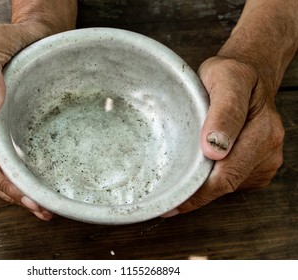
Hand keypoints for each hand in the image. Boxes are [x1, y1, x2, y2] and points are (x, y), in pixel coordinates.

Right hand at [0, 0, 76, 220]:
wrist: (34, 39)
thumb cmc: (16, 40)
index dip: (4, 172)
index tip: (28, 191)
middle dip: (13, 190)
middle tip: (40, 208)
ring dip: (14, 192)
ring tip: (40, 208)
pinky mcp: (2, 131)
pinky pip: (1, 162)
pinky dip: (14, 181)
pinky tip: (31, 191)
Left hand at [163, 56, 284, 216]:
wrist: (249, 74)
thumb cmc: (232, 74)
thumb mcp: (225, 78)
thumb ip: (224, 111)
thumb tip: (216, 149)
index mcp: (261, 130)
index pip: (227, 176)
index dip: (198, 195)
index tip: (171, 203)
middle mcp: (268, 149)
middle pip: (227, 186)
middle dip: (195, 195)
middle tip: (166, 200)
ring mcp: (266, 159)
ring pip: (229, 186)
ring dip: (203, 187)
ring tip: (177, 181)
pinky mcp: (259, 165)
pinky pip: (234, 181)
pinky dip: (212, 179)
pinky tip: (197, 170)